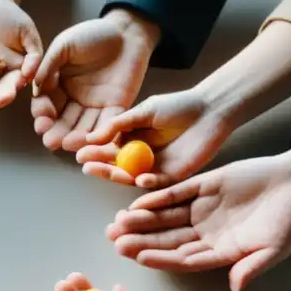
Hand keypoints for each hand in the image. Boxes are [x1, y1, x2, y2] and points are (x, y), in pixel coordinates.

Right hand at [31, 9, 158, 151]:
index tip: (41, 119)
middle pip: (63, 121)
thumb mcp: (64, 45)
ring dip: (75, 139)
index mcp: (59, 85)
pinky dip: (99, 136)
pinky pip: (107, 125)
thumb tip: (35, 87)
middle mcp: (75, 99)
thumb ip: (49, 65)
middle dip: (56, 132)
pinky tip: (90, 142)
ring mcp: (95, 106)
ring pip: (83, 128)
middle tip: (51, 141)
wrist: (127, 32)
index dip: (43, 113)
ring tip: (68, 145)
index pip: (47, 104)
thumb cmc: (93, 34)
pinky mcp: (116, 109)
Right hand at [76, 88, 232, 188]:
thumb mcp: (144, 111)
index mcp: (133, 141)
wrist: (210, 110)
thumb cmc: (178, 106)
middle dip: (101, 167)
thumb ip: (119, 124)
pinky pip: (157, 183)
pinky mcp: (174, 177)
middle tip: (86, 166)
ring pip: (133, 177)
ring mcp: (157, 168)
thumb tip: (92, 137)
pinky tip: (138, 177)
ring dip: (117, 176)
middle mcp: (141, 158)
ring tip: (103, 172)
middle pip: (117, 167)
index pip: (109, 150)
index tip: (80, 152)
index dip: (95, 152)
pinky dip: (147, 181)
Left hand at [110, 141, 290, 290]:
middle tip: (116, 243)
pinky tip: (136, 203)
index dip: (162, 259)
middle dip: (141, 242)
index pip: (184, 259)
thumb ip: (252, 266)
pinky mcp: (203, 186)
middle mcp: (205, 233)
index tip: (141, 259)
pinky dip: (155, 197)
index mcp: (220, 251)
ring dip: (142, 222)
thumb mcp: (275, 248)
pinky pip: (175, 193)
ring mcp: (202, 209)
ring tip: (117, 224)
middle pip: (167, 240)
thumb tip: (236, 286)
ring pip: (165, 218)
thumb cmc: (290, 219)